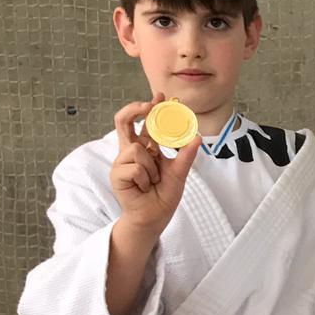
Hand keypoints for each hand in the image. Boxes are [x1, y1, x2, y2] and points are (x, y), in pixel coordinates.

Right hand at [110, 93, 198, 237]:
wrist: (154, 217)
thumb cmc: (163, 195)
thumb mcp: (179, 173)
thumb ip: (186, 155)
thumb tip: (197, 137)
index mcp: (144, 147)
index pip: (143, 122)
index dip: (149, 108)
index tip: (161, 96)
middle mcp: (130, 151)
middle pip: (123, 121)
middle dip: (136, 109)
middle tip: (149, 104)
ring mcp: (121, 162)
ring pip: (139, 149)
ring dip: (152, 167)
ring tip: (152, 181)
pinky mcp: (117, 174)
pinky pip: (136, 167)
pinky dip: (145, 178)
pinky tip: (143, 187)